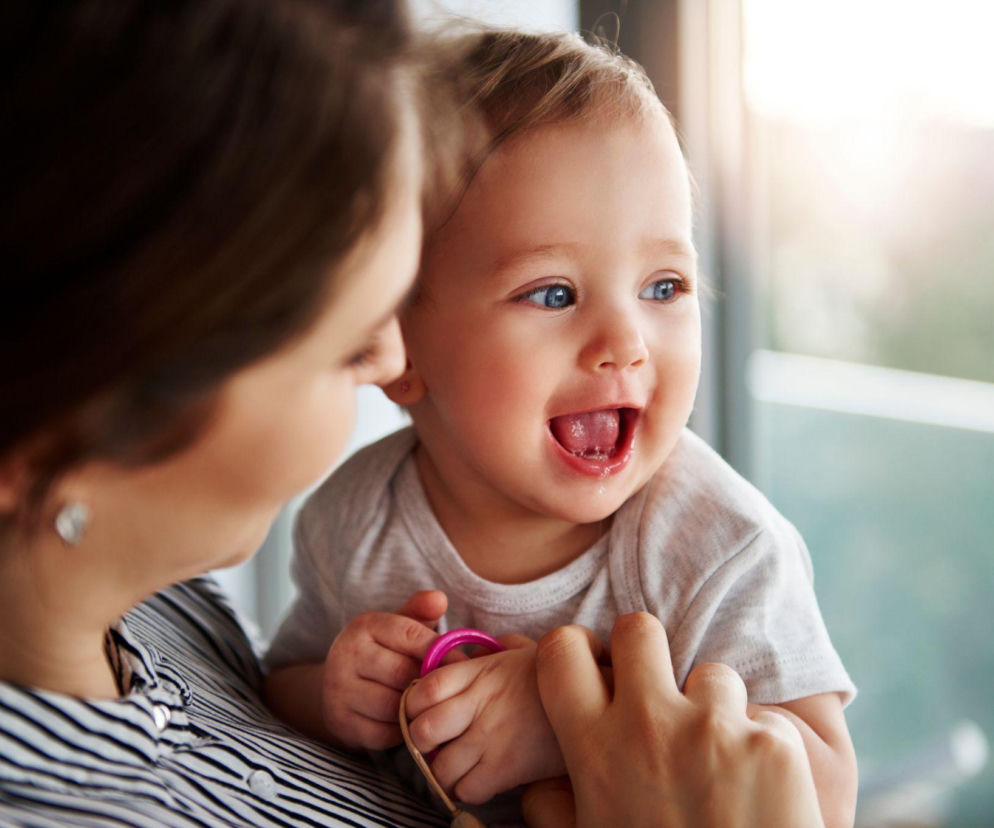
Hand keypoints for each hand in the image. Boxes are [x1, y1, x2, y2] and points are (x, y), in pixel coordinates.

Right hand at [321, 590, 446, 749]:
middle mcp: (345, 654)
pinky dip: (401, 731)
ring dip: (415, 708)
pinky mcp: (340, 721)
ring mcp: (339, 689)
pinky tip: (410, 722)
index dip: (439, 650)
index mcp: (364, 625)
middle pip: (402, 672)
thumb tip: (440, 599)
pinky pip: (382, 733)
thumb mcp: (399, 626)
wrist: (341, 685)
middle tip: (448, 690)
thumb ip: (420, 612)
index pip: (410, 634)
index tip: (461, 663)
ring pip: (392, 705)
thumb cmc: (384, 651)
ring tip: (429, 706)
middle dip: (428, 682)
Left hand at [404, 634, 565, 803]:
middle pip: (422, 731)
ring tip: (458, 765)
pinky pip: (467, 789)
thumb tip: (464, 653)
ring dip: (444, 771)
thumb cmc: (554, 677)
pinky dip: (467, 789)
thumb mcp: (517, 653)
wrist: (595, 697)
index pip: (422, 690)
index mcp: (479, 673)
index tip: (423, 711)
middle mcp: (479, 705)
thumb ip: (485, 653)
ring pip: (440, 767)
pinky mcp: (507, 768)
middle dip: (422, 741)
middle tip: (436, 743)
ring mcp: (492, 738)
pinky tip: (479, 778)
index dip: (413, 705)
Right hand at [522, 613, 824, 827]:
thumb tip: (536, 783)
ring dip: (716, 708)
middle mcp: (648, 724)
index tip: (593, 667)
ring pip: (711, 674)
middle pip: (638, 629)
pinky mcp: (772, 743)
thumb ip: (554, 806)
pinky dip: (763, 747)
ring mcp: (714, 727)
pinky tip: (760, 791)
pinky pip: (764, 719)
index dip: (575, 650)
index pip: (562, 650)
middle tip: (659, 688)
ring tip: (721, 763)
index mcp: (595, 749)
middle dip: (646, 650)